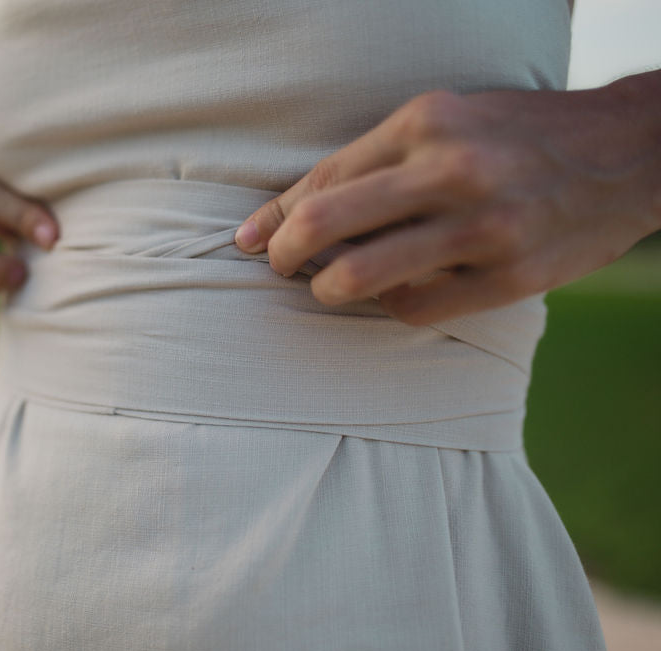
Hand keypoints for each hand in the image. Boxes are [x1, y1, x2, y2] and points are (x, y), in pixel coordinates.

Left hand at [234, 82, 660, 324]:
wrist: (629, 152)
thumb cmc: (518, 136)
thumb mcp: (450, 120)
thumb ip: (380, 159)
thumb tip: (299, 206)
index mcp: (426, 122)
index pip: (324, 177)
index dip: (276, 214)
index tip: (250, 238)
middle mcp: (451, 169)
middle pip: (326, 222)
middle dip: (284, 253)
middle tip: (276, 266)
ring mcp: (482, 226)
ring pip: (362, 276)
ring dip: (328, 289)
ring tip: (327, 286)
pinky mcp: (509, 275)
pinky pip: (415, 307)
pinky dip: (390, 306)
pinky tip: (390, 295)